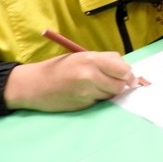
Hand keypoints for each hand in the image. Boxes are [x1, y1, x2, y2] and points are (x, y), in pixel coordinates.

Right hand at [4, 51, 137, 111]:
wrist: (33, 85)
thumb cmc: (59, 67)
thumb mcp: (81, 56)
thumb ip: (104, 60)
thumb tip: (126, 68)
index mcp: (91, 59)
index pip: (123, 69)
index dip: (128, 74)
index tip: (129, 76)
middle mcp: (90, 76)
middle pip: (120, 84)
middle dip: (121, 84)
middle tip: (115, 82)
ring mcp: (86, 93)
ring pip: (111, 94)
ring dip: (109, 91)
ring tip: (96, 85)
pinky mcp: (82, 105)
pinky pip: (99, 102)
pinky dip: (98, 98)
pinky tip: (86, 93)